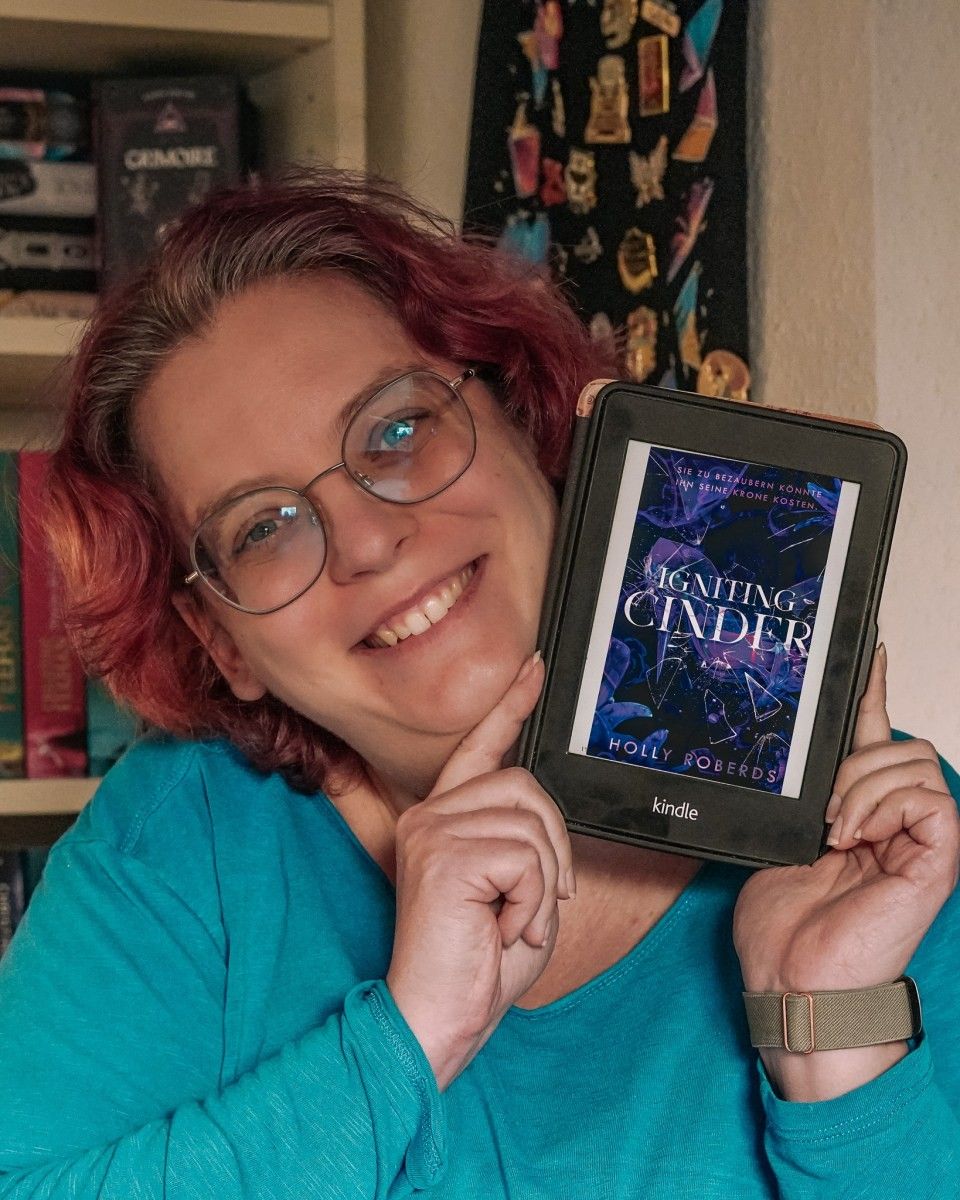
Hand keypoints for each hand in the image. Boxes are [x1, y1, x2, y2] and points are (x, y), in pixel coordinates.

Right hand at [386, 654, 573, 1089]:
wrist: (440, 1016)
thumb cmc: (478, 963)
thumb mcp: (513, 888)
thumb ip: (519, 838)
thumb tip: (540, 807)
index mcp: (441, 820)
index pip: (479, 750)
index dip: (510, 708)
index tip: (535, 669)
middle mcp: (428, 816)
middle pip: (527, 786)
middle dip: (554, 847)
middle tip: (539, 903)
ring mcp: (432, 831)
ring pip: (532, 823)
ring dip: (543, 883)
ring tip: (512, 922)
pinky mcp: (444, 854)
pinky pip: (527, 859)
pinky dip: (533, 903)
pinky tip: (504, 930)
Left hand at [733, 645, 959, 1097]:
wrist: (791, 978)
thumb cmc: (785, 925)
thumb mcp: (780, 837)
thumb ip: (800, 794)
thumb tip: (791, 750)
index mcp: (861, 811)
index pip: (876, 736)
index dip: (876, 691)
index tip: (871, 651)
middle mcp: (896, 821)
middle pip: (899, 743)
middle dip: (853, 761)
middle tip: (822, 810)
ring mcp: (921, 841)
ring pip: (913, 761)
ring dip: (862, 786)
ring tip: (834, 830)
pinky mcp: (936, 860)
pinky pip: (928, 797)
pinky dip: (884, 806)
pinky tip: (855, 837)